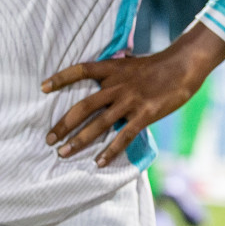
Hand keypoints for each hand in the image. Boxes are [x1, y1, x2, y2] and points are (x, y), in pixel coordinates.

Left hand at [42, 22, 224, 167]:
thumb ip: (112, 71)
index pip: (80, 70)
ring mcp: (130, 101)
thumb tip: (98, 77)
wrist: (182, 66)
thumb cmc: (155, 65)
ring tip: (63, 153)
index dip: (61, 78)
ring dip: (79, 141)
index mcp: (112, 68)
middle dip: (63, 124)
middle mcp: (117, 85)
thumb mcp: (129, 63)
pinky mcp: (144, 114)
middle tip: (48, 138)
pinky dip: (110, 150)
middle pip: (83, 106)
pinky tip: (99, 162)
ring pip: (99, 124)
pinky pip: (123, 136)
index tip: (42, 88)